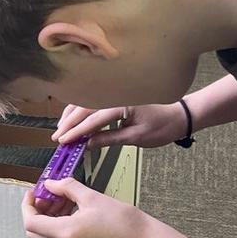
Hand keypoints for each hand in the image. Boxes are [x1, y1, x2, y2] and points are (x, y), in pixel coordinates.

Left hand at [21, 178, 149, 237]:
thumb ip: (67, 188)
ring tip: (62, 201)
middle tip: (46, 196)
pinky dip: (58, 228)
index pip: (31, 222)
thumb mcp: (92, 197)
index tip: (33, 193)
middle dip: (36, 212)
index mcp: (67, 234)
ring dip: (47, 219)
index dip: (27, 205)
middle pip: (35, 232)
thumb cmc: (125, 222)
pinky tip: (70, 213)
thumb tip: (51, 184)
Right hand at [53, 101, 187, 148]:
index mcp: (122, 104)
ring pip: (86, 102)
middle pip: (84, 107)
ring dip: (71, 115)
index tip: (63, 141)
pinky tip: (73, 119)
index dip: (76, 131)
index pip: (93, 118)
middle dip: (68, 123)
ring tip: (61, 130)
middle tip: (57, 138)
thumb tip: (87, 144)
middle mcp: (116, 95)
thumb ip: (109, 139)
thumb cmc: (162, 127)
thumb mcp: (136, 138)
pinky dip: (80, 110)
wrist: (179, 115)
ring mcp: (115, 93)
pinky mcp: (115, 96)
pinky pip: (93, 101)